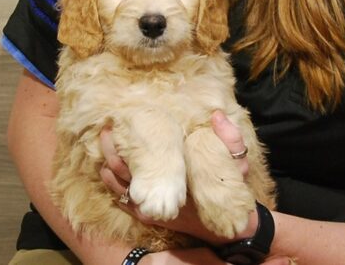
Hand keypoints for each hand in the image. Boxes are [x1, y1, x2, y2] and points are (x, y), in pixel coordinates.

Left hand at [100, 112, 251, 239]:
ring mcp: (147, 208)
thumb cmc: (231, 192)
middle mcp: (154, 197)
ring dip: (108, 161)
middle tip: (108, 125)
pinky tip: (108, 164)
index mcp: (173, 180)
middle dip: (111, 145)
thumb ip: (231, 139)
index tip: (124, 118)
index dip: (128, 137)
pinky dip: (111, 180)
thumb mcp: (238, 164)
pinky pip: (119, 197)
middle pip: (120, 168)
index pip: (140, 158)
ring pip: (116, 182)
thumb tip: (217, 115)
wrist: (230, 229)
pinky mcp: (144, 216)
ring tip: (106, 138)